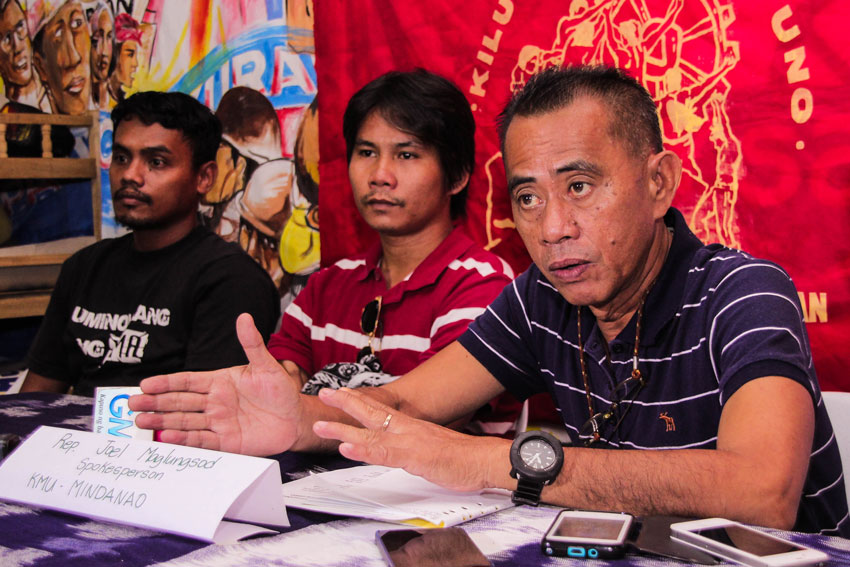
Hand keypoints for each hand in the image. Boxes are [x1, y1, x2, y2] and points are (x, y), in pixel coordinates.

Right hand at [128, 313, 304, 455]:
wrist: (296, 418)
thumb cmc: (280, 391)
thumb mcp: (267, 365)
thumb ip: (252, 344)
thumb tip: (243, 317)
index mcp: (219, 382)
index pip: (187, 381)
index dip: (167, 383)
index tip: (146, 384)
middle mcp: (214, 403)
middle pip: (179, 403)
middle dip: (156, 403)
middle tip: (132, 404)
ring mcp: (218, 422)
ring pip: (185, 422)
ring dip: (163, 422)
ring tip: (141, 422)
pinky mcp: (226, 442)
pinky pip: (202, 440)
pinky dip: (185, 440)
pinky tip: (168, 438)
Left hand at [312, 387, 510, 491]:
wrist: (483, 460)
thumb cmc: (461, 457)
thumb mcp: (431, 448)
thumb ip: (413, 446)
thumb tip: (401, 449)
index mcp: (410, 426)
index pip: (380, 409)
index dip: (359, 401)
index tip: (341, 392)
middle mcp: (406, 429)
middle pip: (370, 412)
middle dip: (345, 403)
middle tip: (324, 393)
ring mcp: (407, 441)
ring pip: (369, 433)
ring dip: (342, 429)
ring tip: (321, 425)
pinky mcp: (412, 457)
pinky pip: (382, 453)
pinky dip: (363, 450)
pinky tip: (346, 449)